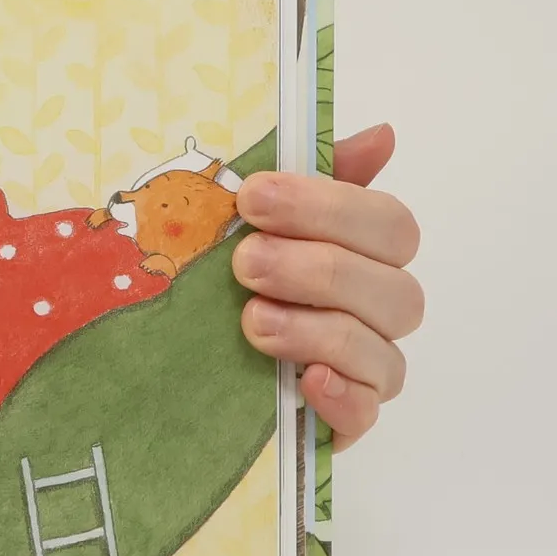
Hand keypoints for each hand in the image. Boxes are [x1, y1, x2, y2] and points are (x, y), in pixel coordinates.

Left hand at [232, 124, 421, 447]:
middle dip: (318, 270)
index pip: (387, 225)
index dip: (328, 207)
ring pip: (383, 351)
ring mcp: (363, 369)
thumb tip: (382, 135)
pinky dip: (342, 398)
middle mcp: (375, 310)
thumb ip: (311, 178)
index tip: (253, 197)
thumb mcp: (245, 219)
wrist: (161, 358)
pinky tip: (306, 381)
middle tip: (246, 263)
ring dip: (318, 330)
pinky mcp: (339, 420)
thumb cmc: (215, 274)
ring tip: (252, 321)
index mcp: (363, 253)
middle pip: (395, 289)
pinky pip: (367, 415)